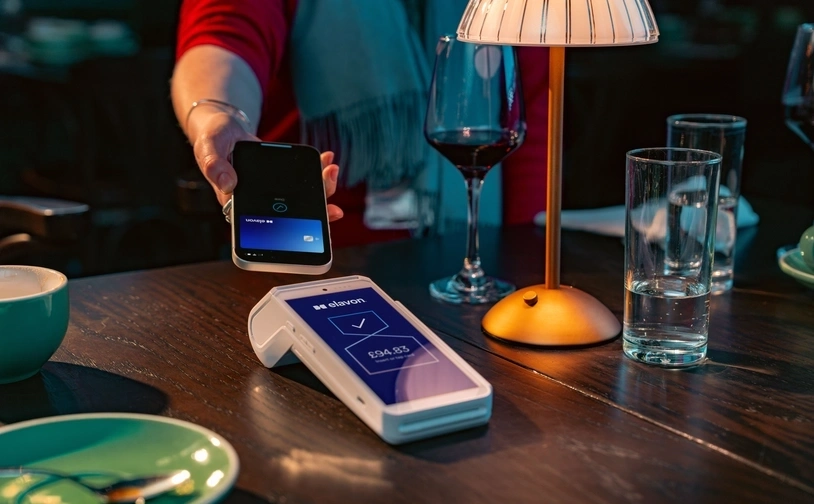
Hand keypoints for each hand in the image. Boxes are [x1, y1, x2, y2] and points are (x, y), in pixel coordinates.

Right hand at [190, 111, 343, 220]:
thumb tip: (227, 183)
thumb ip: (214, 165)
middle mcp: (260, 202)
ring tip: (332, 172)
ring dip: (322, 189)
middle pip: (292, 215)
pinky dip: (318, 170)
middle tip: (334, 209)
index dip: (287, 232)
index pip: (264, 227)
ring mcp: (274, 191)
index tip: (306, 230)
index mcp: (239, 205)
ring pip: (303, 198)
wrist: (224, 126)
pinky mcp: (284, 177)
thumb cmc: (212, 140)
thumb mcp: (207, 149)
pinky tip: (327, 159)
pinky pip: (304, 179)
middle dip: (316, 212)